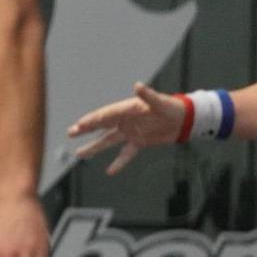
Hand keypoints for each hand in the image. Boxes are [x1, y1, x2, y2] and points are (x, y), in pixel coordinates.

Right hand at [68, 82, 186, 174]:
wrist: (186, 120)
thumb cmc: (173, 107)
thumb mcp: (161, 102)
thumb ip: (148, 95)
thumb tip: (138, 86)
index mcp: (127, 109)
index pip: (106, 115)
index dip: (93, 120)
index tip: (80, 125)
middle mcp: (125, 120)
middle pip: (102, 126)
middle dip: (86, 130)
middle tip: (71, 133)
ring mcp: (130, 132)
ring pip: (108, 141)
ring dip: (94, 147)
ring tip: (80, 154)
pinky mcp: (139, 142)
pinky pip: (126, 154)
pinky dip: (118, 162)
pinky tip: (109, 171)